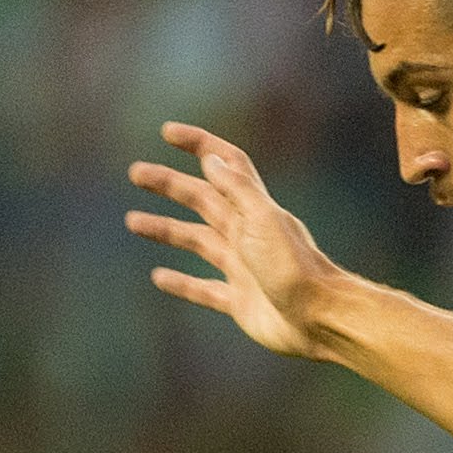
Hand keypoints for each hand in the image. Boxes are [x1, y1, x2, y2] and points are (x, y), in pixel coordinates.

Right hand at [128, 123, 353, 362]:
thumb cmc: (296, 269)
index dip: (200, 144)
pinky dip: (181, 283)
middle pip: (202, 200)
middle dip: (169, 184)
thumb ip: (238, 189)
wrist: (320, 319)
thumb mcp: (264, 221)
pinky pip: (203, 289)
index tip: (168, 132)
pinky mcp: (239, 301)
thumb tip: (211, 156)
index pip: (225, 165)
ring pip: (197, 242)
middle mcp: (247, 234)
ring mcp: (242, 267)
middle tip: (136, 173)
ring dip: (166, 229)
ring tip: (133, 221)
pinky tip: (159, 277)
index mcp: (254, 210)